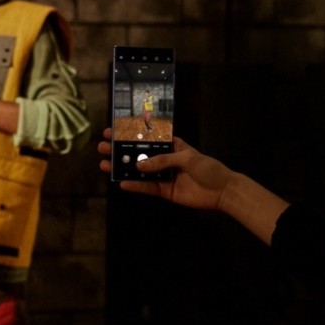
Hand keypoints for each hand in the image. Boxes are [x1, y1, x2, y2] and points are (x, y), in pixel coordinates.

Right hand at [98, 127, 233, 211]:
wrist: (222, 191)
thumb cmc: (208, 168)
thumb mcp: (187, 158)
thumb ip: (163, 160)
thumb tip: (139, 165)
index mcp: (171, 145)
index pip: (147, 138)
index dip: (129, 134)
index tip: (112, 132)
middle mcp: (164, 159)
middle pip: (138, 154)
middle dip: (120, 150)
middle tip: (102, 148)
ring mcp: (163, 175)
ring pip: (139, 171)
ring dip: (122, 168)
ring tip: (104, 164)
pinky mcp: (165, 191)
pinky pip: (147, 187)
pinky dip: (135, 186)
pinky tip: (121, 183)